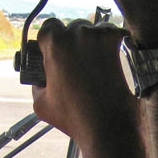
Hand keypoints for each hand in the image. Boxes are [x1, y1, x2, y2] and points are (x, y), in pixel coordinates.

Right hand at [30, 18, 134, 143]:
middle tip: (80, 63)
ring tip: (98, 65)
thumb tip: (40, 78)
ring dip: (95, 42)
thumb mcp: (41, 103)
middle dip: (76, 42)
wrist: (108, 129)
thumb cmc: (75, 119)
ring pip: (95, 30)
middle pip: (74, 28)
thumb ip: (37, 83)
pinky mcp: (120, 45)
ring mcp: (100, 37)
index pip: (49, 28)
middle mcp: (77, 34)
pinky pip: (116, 34)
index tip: (59, 52)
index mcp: (54, 44)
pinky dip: (116, 43)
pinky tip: (114, 59)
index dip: (53, 40)